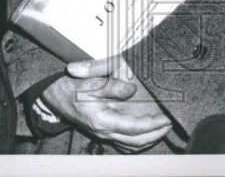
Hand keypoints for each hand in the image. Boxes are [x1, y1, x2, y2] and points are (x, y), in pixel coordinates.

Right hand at [43, 57, 171, 151]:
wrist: (54, 96)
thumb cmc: (72, 86)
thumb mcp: (90, 79)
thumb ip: (112, 85)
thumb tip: (131, 90)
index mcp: (102, 119)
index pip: (133, 127)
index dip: (151, 124)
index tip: (165, 118)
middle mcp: (104, 131)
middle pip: (135, 141)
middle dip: (155, 134)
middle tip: (170, 124)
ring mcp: (103, 134)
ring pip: (131, 145)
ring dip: (149, 139)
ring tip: (163, 129)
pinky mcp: (103, 132)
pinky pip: (124, 143)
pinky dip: (138, 141)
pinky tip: (148, 134)